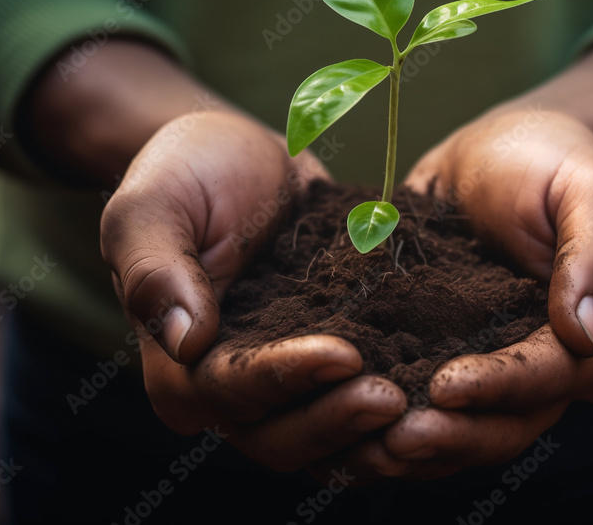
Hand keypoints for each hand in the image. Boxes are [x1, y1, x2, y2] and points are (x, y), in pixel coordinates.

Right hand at [100, 111, 406, 469]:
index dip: (284, 380)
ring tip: (426, 402)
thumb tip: (185, 341)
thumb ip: (154, 270)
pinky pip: (357, 398)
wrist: (237, 156)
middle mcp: (229, 391)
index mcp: (177, 368)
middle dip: (337, 420)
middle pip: (281, 435)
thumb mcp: (150, 206)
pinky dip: (397, 401)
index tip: (344, 354)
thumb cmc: (183, 174)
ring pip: (326, 433)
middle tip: (395, 398)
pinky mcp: (326, 362)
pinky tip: (441, 384)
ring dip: (372, 430)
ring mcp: (283, 381)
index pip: (228, 394)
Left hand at [356, 38, 592, 478]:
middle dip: (452, 436)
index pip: (552, 379)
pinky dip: (390, 418)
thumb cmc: (554, 161)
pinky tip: (345, 418)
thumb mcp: (590, 189)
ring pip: (465, 429)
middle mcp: (546, 366)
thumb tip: (584, 333)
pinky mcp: (447, 356)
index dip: (502, 389)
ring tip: (364, 446)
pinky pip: (425, 402)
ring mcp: (495, 368)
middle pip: (507, 424)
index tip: (447, 385)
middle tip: (393, 440)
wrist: (502, 150)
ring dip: (419, 445)